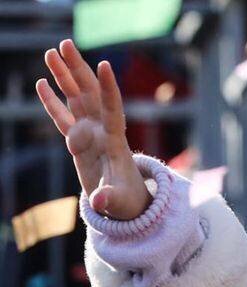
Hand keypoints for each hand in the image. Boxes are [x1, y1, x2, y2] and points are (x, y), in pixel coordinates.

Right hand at [36, 39, 150, 219]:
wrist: (125, 203)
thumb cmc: (127, 201)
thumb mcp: (119, 202)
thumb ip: (108, 199)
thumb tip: (99, 203)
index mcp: (115, 141)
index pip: (113, 109)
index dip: (109, 88)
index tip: (105, 65)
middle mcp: (102, 131)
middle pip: (90, 94)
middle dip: (78, 69)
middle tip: (64, 44)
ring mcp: (89, 133)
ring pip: (75, 99)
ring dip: (64, 76)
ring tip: (51, 53)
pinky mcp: (77, 140)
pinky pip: (62, 117)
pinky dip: (52, 101)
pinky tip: (41, 83)